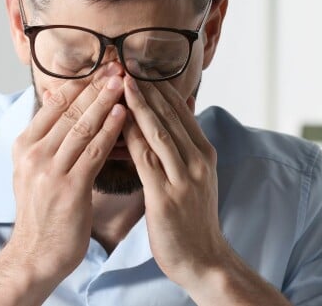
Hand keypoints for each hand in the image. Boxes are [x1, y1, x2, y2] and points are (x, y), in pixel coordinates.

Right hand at [8, 64, 126, 284]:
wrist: (35, 255)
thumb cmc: (43, 213)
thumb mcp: (34, 171)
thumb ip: (48, 140)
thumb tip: (60, 104)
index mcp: (24, 145)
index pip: (55, 105)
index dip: (81, 84)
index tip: (102, 67)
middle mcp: (33, 154)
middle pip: (69, 110)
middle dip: (96, 87)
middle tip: (119, 66)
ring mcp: (49, 170)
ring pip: (82, 126)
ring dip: (106, 101)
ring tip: (125, 82)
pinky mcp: (69, 188)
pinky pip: (93, 151)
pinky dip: (110, 130)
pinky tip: (124, 115)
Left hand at [121, 76, 229, 287]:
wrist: (204, 260)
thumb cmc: (192, 221)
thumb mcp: (196, 180)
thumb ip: (181, 153)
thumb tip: (163, 127)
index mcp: (205, 153)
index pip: (180, 111)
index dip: (158, 87)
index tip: (138, 66)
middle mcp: (198, 160)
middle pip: (169, 114)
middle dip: (146, 87)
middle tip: (125, 62)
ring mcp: (185, 177)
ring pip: (159, 130)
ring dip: (138, 104)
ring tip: (120, 81)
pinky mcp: (167, 195)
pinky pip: (146, 158)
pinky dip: (132, 136)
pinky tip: (116, 121)